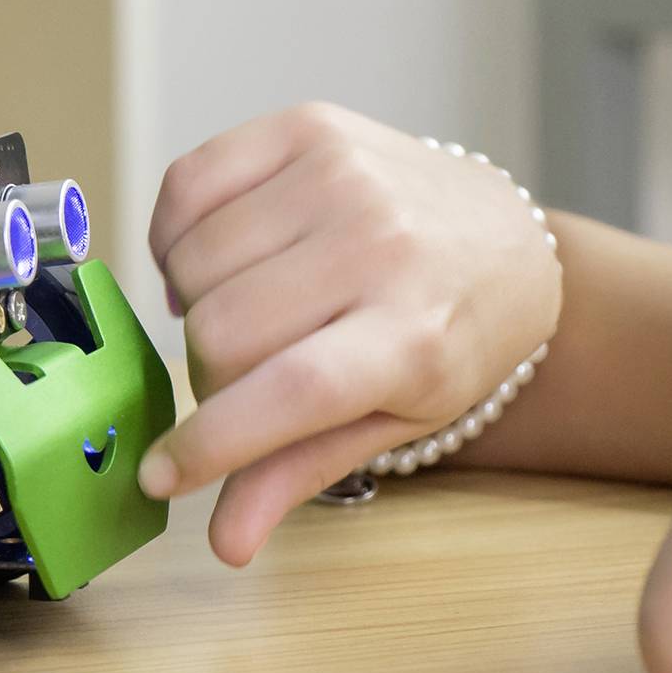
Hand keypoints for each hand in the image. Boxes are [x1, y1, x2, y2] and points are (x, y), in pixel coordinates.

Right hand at [141, 103, 561, 563]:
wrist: (509, 242)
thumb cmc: (450, 338)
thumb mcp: (398, 421)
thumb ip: (301, 472)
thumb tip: (224, 545)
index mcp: (413, 335)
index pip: (290, 391)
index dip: (212, 440)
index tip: (163, 473)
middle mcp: (380, 244)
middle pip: (224, 330)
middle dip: (210, 374)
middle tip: (241, 378)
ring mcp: (344, 176)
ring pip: (196, 262)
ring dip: (195, 304)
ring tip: (241, 313)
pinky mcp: (312, 127)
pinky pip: (190, 183)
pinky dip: (179, 233)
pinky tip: (215, 258)